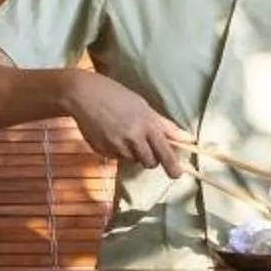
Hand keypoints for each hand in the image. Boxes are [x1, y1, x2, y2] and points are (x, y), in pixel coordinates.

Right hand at [62, 72, 192, 176]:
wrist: (83, 94)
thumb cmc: (116, 95)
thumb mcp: (143, 106)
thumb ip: (164, 125)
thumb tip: (188, 139)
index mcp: (146, 124)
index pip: (164, 151)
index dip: (172, 165)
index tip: (176, 175)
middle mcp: (133, 137)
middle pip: (149, 162)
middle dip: (150, 159)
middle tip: (145, 148)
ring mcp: (116, 145)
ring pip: (131, 160)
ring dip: (132, 153)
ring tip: (123, 135)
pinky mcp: (101, 150)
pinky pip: (115, 157)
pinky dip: (116, 150)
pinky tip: (109, 135)